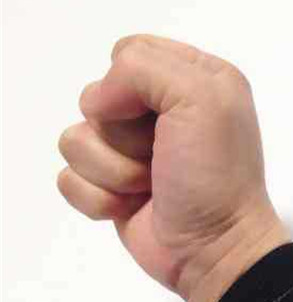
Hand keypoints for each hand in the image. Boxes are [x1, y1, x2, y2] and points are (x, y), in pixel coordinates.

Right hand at [57, 35, 288, 301]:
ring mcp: (133, 151)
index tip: (160, 115)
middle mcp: (163, 111)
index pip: (129, 52)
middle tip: (161, 157)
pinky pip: (69, 178)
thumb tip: (98, 102)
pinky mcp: (111, 187)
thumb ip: (144, 68)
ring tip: (151, 186)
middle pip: (95, 97)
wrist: (214, 249)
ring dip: (113, 170)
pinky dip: (99, 198)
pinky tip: (132, 207)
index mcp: (194, 79)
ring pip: (76, 138)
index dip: (130, 83)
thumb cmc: (215, 175)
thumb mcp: (202, 98)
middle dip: (122, 134)